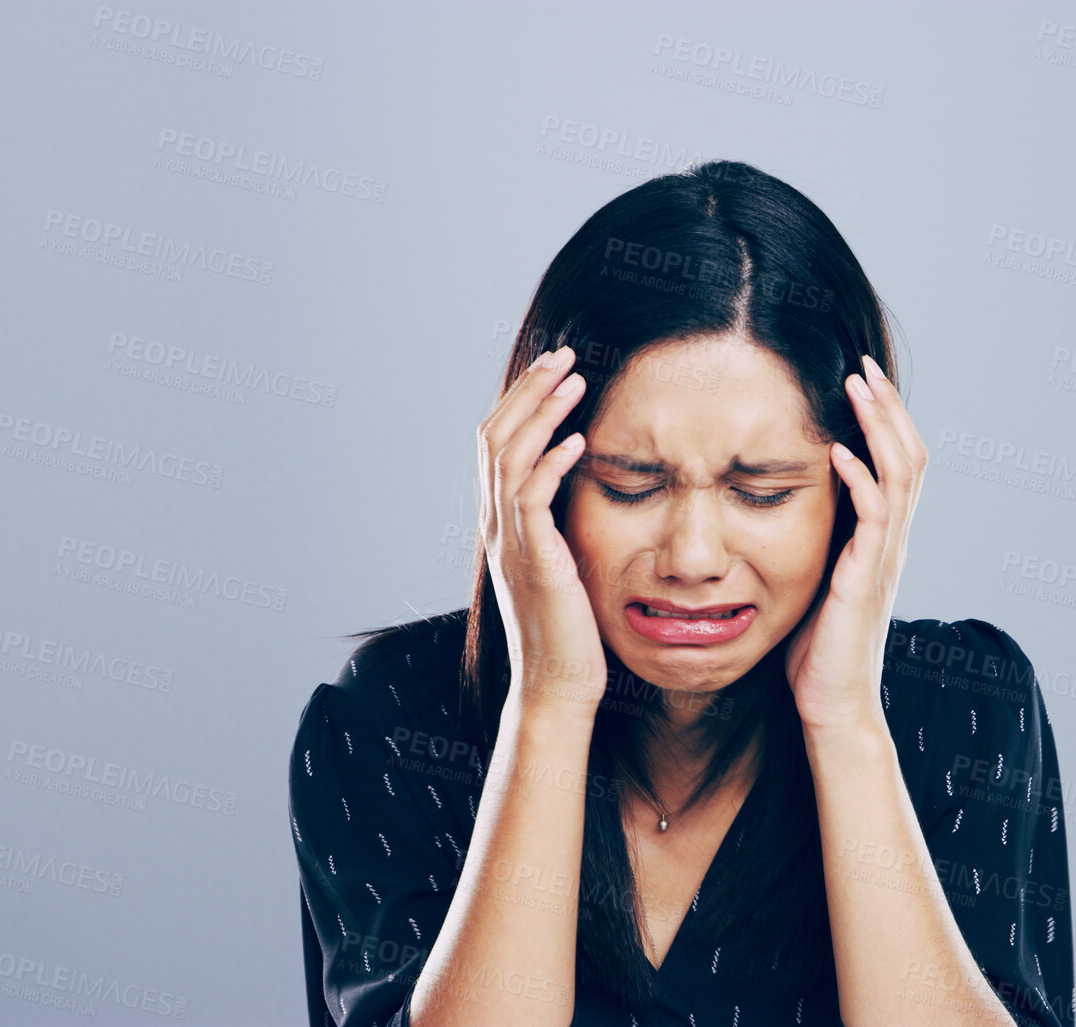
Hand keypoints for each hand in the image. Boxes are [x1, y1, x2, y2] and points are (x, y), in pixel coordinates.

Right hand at [476, 344, 605, 723]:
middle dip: (529, 391)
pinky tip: (579, 440)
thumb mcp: (561, 565)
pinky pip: (531, 498)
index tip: (554, 372)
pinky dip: (552, 462)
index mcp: (501, 524)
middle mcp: (496, 527)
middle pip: (495, 437)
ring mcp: (509, 542)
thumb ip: (558, 526)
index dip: (521, 403)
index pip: (496, 445)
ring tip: (575, 379)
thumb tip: (580, 491)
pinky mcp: (533, 560)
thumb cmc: (568, 631)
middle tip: (562, 356)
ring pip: (508, 457)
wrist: (555, 685)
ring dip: (542, 413)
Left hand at [784, 353, 928, 732]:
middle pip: (909, 457)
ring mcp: (884, 560)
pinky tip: (841, 452)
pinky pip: (874, 519)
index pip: (897, 464)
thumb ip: (817, 544)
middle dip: (887, 408)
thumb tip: (786, 507)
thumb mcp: (816, 581)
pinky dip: (861, 481)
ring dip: (879, 427)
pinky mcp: (866, 579)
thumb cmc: (817, 651)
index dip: (885, 420)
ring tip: (858, 388)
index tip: (859, 380)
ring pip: (900, 477)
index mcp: (882, 541)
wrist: (834, 705)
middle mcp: (893, 543)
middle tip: (863, 367)